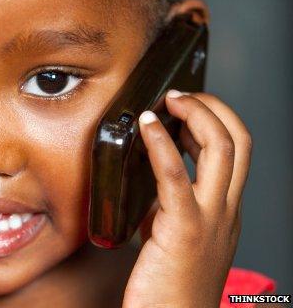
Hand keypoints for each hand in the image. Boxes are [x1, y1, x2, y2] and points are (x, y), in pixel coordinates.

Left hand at [122, 90, 252, 307]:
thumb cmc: (169, 287)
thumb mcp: (175, 237)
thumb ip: (169, 207)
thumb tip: (150, 179)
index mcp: (226, 211)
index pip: (236, 152)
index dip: (215, 121)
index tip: (186, 108)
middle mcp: (227, 211)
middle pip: (238, 142)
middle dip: (213, 108)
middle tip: (180, 96)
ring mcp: (211, 219)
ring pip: (221, 150)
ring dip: (196, 114)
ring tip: (170, 100)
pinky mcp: (183, 229)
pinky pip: (175, 176)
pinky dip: (161, 143)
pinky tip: (147, 124)